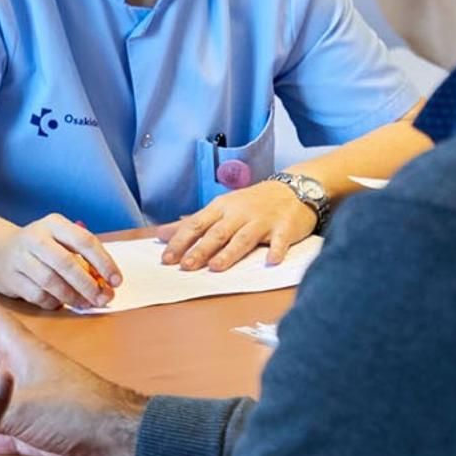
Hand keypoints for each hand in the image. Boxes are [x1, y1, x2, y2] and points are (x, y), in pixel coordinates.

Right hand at [0, 213, 121, 309]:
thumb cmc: (39, 248)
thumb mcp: (59, 240)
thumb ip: (82, 257)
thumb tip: (106, 283)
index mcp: (54, 224)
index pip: (84, 241)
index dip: (104, 262)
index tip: (116, 281)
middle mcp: (35, 237)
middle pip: (66, 263)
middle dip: (88, 285)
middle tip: (102, 298)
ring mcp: (19, 257)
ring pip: (51, 281)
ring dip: (72, 297)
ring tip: (84, 304)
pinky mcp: (10, 278)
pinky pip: (37, 295)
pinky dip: (53, 302)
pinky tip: (60, 303)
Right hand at [0, 284, 146, 455]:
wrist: (122, 444)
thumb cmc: (74, 411)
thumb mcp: (17, 407)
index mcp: (29, 356)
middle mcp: (36, 377)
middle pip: (4, 361)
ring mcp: (46, 407)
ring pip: (10, 399)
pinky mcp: (52, 436)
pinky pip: (17, 435)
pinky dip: (0, 437)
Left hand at [161, 179, 316, 270]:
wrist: (293, 188)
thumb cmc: (252, 202)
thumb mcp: (221, 207)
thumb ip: (193, 222)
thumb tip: (162, 234)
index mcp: (221, 208)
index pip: (196, 225)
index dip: (180, 241)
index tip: (166, 258)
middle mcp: (239, 213)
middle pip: (217, 233)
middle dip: (200, 250)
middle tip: (185, 266)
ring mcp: (262, 220)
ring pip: (243, 238)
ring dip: (229, 252)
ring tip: (216, 267)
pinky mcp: (285, 228)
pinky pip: (280, 240)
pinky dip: (276, 250)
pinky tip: (271, 261)